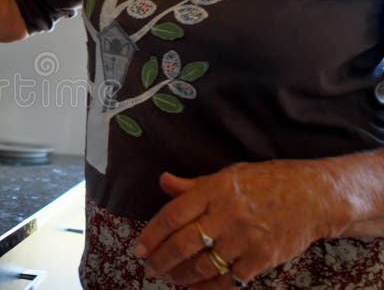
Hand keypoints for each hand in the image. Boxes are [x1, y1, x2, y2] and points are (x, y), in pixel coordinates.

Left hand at [134, 160, 355, 288]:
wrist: (314, 196)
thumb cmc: (267, 181)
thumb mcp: (228, 175)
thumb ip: (193, 185)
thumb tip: (163, 181)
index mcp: (214, 191)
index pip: (172, 215)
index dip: (152, 235)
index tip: (139, 249)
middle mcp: (227, 214)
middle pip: (183, 244)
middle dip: (161, 260)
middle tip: (149, 269)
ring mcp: (245, 239)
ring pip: (203, 265)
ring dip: (181, 275)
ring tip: (170, 278)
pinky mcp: (262, 259)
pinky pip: (227, 280)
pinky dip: (208, 288)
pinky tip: (195, 288)